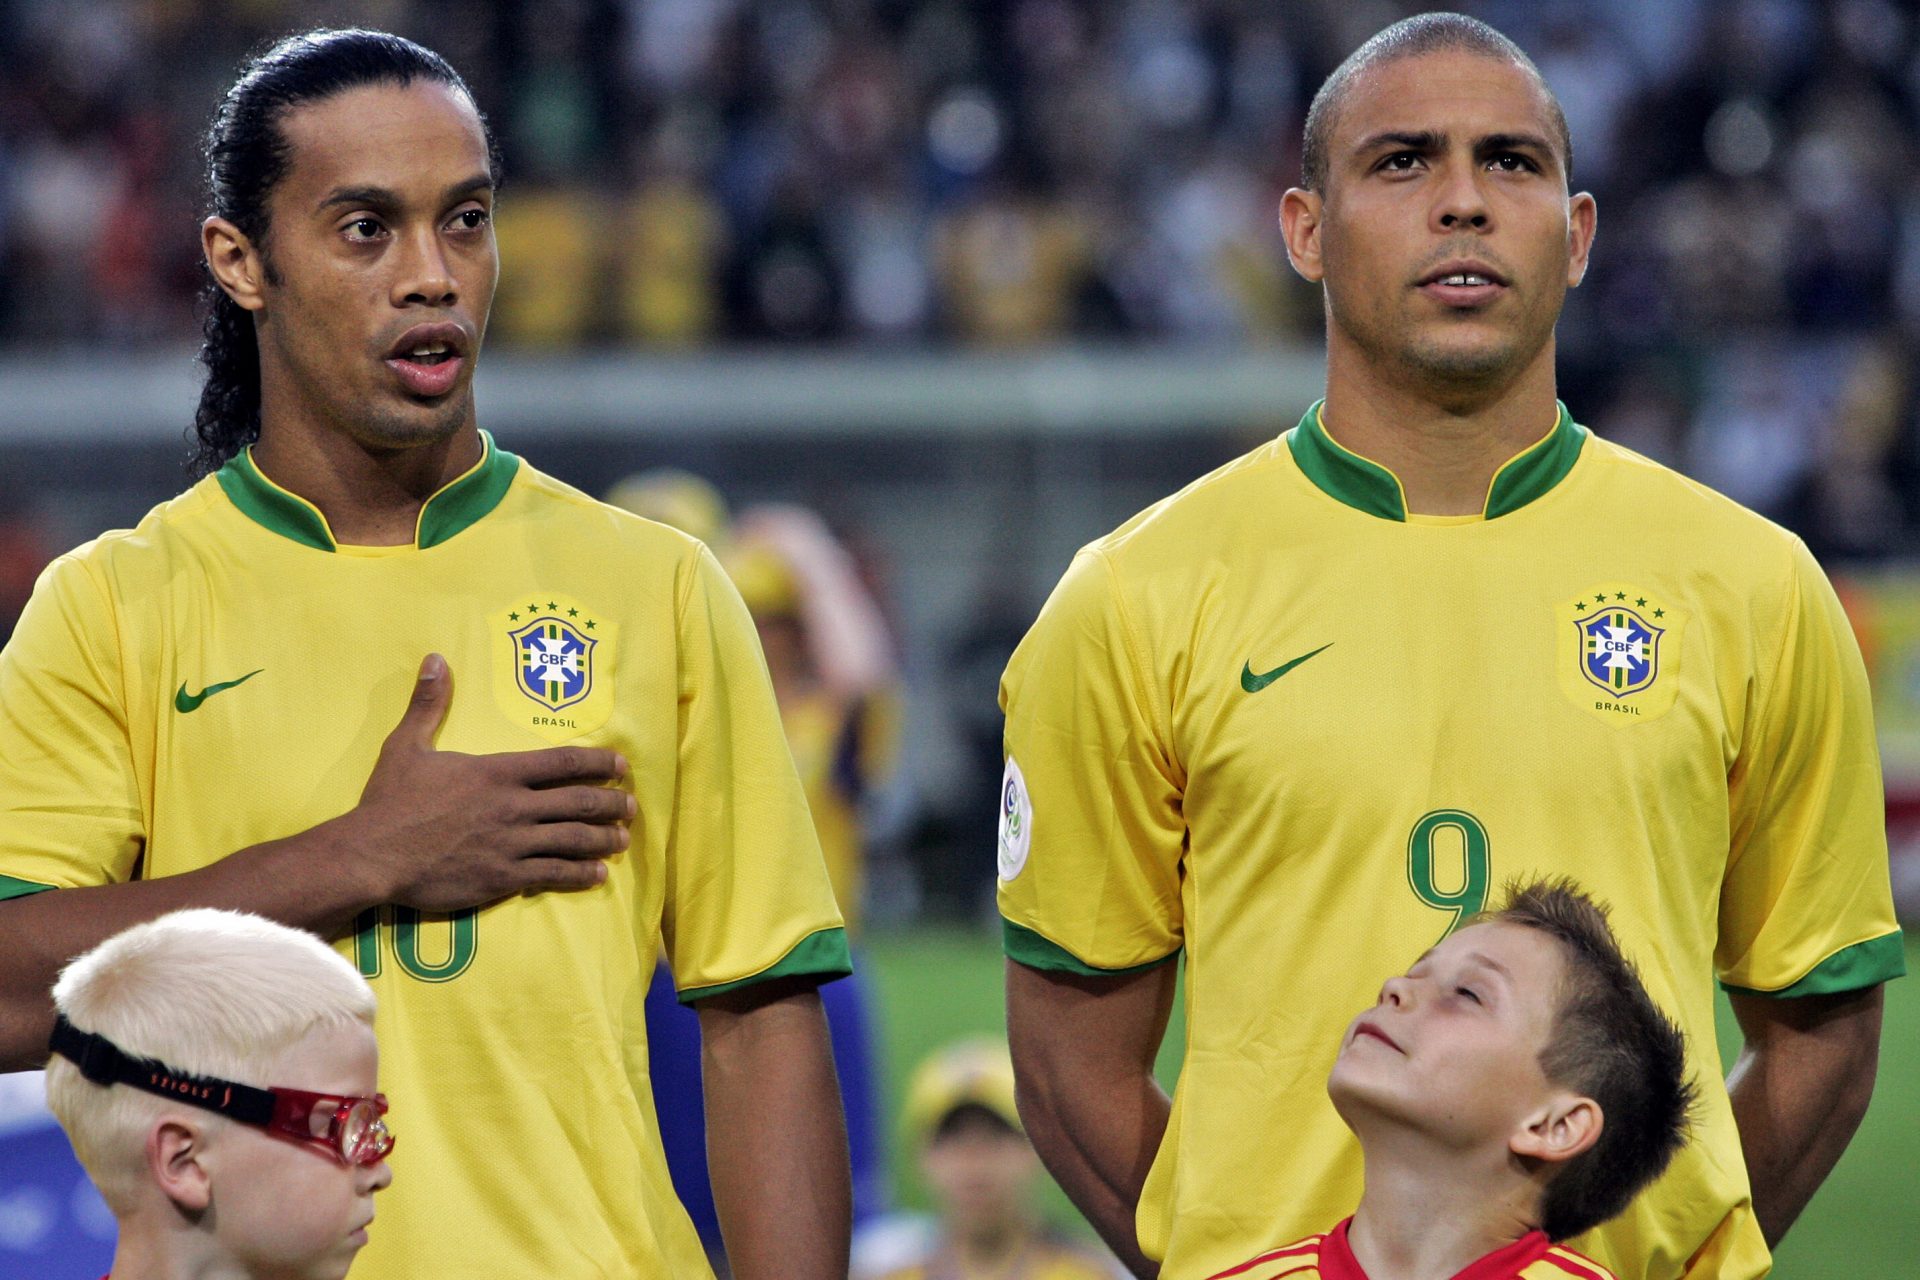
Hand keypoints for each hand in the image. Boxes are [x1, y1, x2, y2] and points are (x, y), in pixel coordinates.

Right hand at [344, 654, 632, 910]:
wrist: (373, 855)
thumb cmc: (390, 801)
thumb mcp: (406, 745)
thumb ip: (428, 705)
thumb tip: (436, 659)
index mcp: (498, 772)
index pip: (563, 762)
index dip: (598, 763)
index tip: (621, 767)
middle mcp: (514, 806)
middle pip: (579, 802)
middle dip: (611, 804)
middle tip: (631, 807)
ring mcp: (512, 844)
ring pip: (573, 840)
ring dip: (603, 839)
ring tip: (622, 840)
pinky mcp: (503, 878)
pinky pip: (553, 875)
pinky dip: (580, 874)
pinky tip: (597, 875)